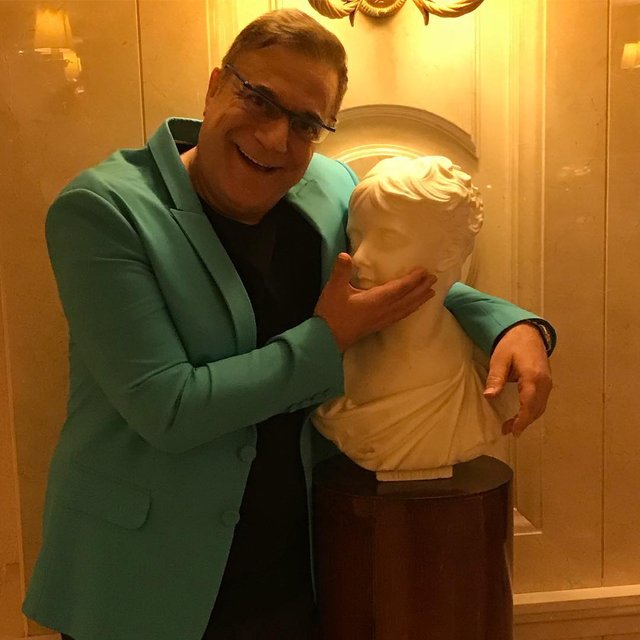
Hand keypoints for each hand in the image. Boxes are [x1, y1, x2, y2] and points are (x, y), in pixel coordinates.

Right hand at [315, 253, 436, 351]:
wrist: (326, 338)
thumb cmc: (331, 313)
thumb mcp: (333, 289)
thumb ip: (340, 272)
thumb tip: (345, 255)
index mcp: (375, 300)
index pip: (399, 288)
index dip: (412, 280)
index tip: (424, 272)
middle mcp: (383, 311)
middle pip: (407, 299)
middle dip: (421, 289)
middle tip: (434, 280)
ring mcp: (381, 320)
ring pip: (406, 309)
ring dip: (419, 300)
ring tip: (430, 294)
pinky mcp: (378, 326)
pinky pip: (400, 316)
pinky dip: (409, 310)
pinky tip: (411, 309)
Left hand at [483, 322, 552, 436]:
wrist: (527, 332)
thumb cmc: (511, 345)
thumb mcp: (499, 360)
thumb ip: (496, 378)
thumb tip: (489, 396)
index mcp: (533, 377)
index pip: (529, 404)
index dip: (521, 420)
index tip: (513, 431)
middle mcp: (544, 382)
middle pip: (536, 409)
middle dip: (523, 422)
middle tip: (507, 431)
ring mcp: (548, 382)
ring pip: (541, 407)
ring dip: (528, 418)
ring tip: (512, 426)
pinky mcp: (547, 382)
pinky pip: (541, 401)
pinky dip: (533, 411)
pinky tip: (522, 414)